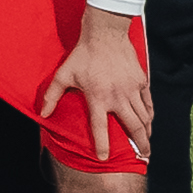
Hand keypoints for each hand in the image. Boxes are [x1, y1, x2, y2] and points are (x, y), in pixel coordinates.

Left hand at [46, 12, 152, 158]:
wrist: (105, 33)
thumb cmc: (83, 54)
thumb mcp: (63, 74)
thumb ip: (52, 96)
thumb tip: (42, 115)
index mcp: (98, 97)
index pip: (100, 127)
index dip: (102, 145)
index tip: (104, 158)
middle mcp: (117, 96)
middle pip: (133, 126)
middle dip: (140, 144)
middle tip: (143, 157)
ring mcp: (131, 89)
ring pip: (143, 117)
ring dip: (146, 132)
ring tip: (147, 145)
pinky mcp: (141, 81)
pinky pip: (148, 103)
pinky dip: (150, 115)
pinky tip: (149, 122)